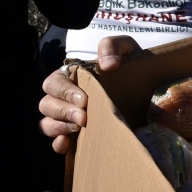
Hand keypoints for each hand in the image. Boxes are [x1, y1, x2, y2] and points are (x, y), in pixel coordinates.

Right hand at [38, 35, 142, 153]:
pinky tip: (67, 143)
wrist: (145, 86)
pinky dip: (58, 144)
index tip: (84, 100)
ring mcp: (67, 117)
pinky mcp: (75, 135)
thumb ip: (112, 46)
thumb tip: (107, 65)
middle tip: (84, 117)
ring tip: (79, 127)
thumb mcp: (125, 48)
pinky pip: (56, 142)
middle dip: (63, 111)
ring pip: (47, 123)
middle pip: (46, 104)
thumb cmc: (129, 64)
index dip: (64, 92)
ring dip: (59, 127)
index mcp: (70, 76)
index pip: (53, 83)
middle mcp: (64, 97)